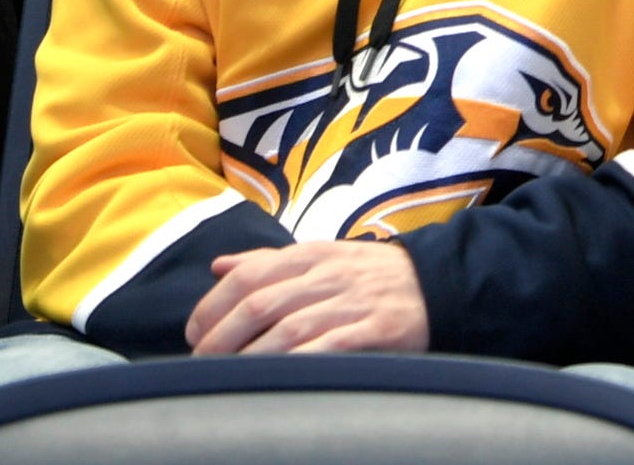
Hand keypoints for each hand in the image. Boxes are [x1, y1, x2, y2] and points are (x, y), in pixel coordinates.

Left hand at [186, 241, 428, 354]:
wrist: (438, 283)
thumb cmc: (369, 276)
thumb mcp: (322, 256)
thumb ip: (270, 262)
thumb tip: (219, 266)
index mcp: (312, 255)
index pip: (249, 276)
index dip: (213, 305)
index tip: (194, 333)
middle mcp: (329, 275)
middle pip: (261, 304)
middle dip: (222, 336)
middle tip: (202, 361)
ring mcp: (354, 302)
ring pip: (289, 329)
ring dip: (251, 357)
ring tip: (229, 377)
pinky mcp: (378, 329)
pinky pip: (331, 347)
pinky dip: (300, 362)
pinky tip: (279, 377)